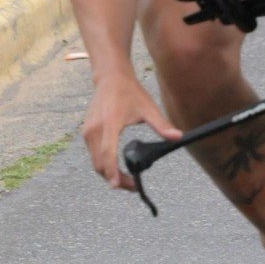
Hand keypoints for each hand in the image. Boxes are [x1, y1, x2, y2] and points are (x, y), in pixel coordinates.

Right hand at [83, 70, 177, 190]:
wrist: (110, 77)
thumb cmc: (130, 91)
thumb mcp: (148, 108)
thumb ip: (161, 125)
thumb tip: (178, 137)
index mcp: (110, 123)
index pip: (108, 152)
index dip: (112, 170)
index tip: (117, 185)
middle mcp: (95, 129)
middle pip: (100, 163)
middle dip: (115, 179)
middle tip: (133, 186)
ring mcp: (88, 131)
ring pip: (95, 162)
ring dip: (108, 173)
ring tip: (127, 179)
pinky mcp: (86, 133)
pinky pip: (93, 155)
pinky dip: (103, 164)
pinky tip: (117, 167)